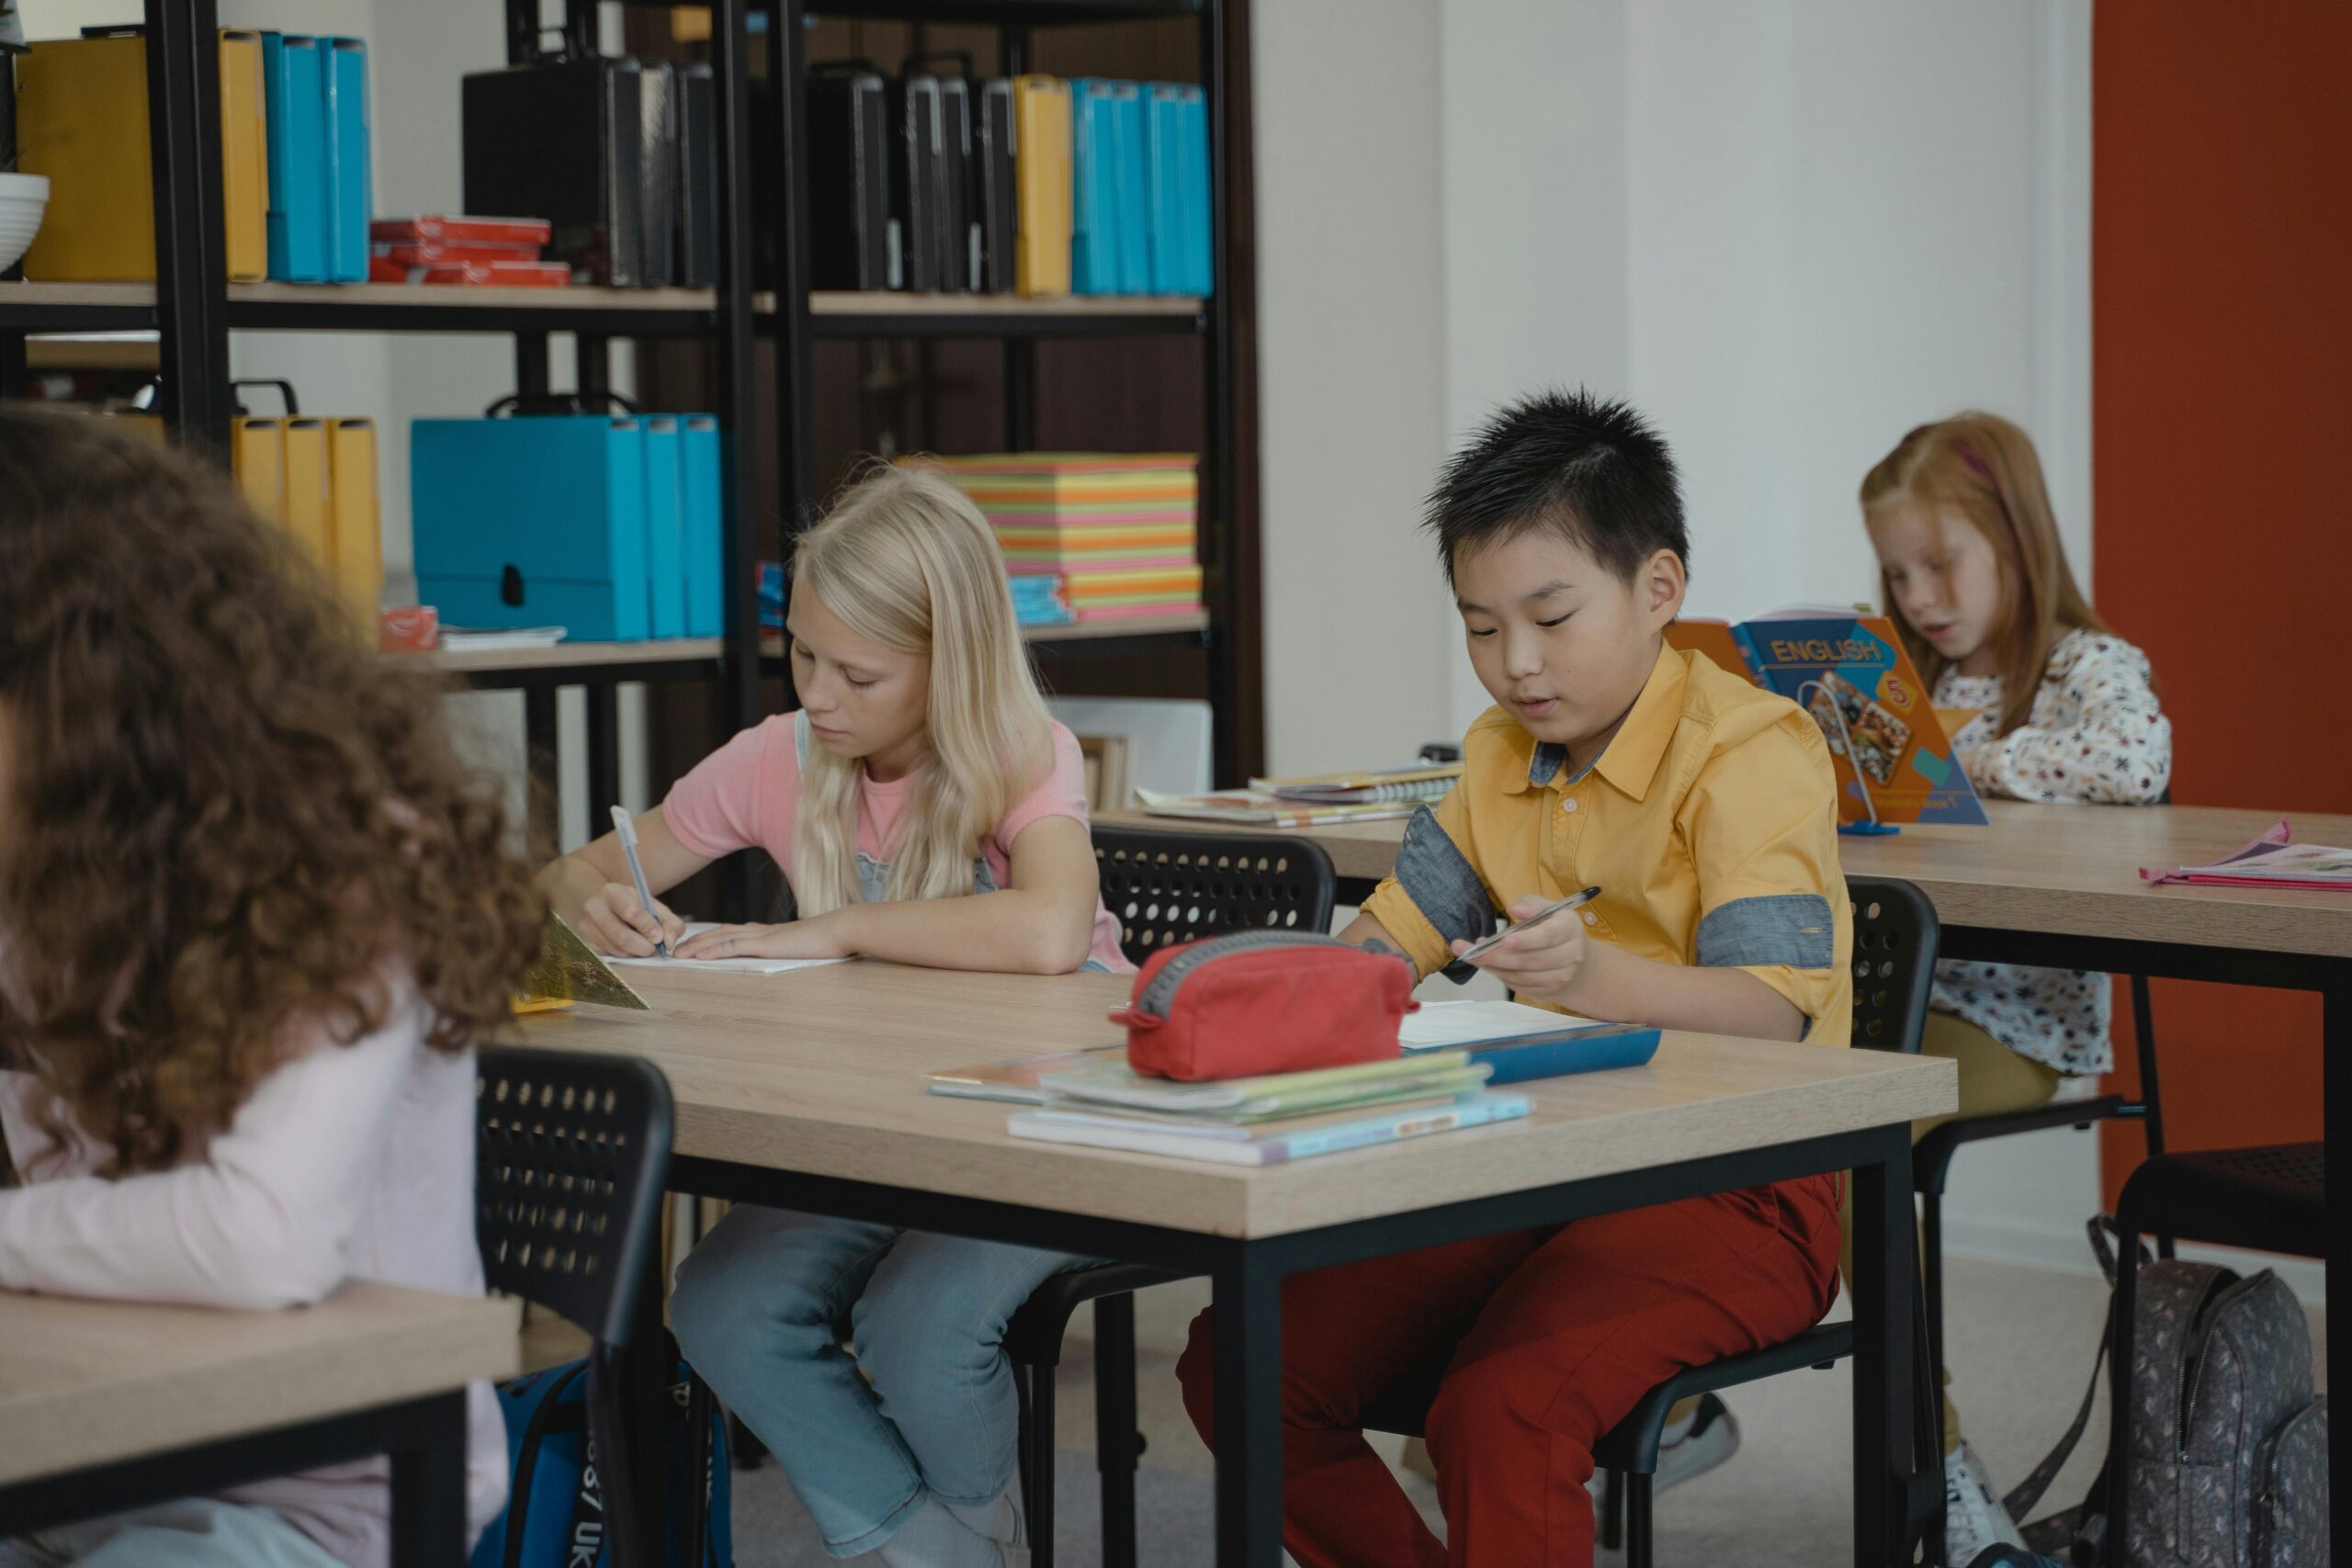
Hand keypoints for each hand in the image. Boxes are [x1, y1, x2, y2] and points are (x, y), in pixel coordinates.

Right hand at [578, 881, 686, 957]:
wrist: (602, 907)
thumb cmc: (632, 906)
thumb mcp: (652, 907)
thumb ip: (670, 922)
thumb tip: (669, 943)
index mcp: (612, 892)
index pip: (631, 912)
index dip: (648, 927)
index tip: (659, 937)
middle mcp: (594, 908)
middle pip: (623, 937)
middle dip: (644, 947)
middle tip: (655, 948)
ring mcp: (586, 928)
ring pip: (618, 951)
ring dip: (636, 953)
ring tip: (642, 945)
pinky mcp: (585, 944)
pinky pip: (610, 958)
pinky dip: (625, 957)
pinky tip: (628, 948)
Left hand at [674, 912, 852, 961]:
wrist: (841, 929)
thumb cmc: (829, 941)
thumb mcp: (803, 948)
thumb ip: (789, 951)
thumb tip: (785, 956)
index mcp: (768, 933)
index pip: (732, 932)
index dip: (710, 938)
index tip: (694, 945)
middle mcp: (760, 931)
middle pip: (719, 933)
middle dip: (695, 941)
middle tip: (674, 949)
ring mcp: (761, 936)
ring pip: (720, 938)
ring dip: (696, 947)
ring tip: (677, 954)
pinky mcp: (765, 945)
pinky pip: (732, 947)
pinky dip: (712, 951)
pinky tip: (698, 957)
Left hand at [1451, 894, 1589, 1006]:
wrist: (1576, 961)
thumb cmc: (1554, 928)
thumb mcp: (1547, 909)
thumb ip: (1531, 904)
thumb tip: (1515, 908)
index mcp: (1569, 928)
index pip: (1548, 935)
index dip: (1526, 939)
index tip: (1504, 940)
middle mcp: (1571, 955)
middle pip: (1530, 960)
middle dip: (1497, 956)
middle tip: (1470, 951)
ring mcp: (1561, 977)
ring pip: (1522, 976)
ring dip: (1495, 967)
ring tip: (1474, 957)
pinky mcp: (1550, 992)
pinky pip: (1520, 986)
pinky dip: (1501, 976)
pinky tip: (1490, 966)